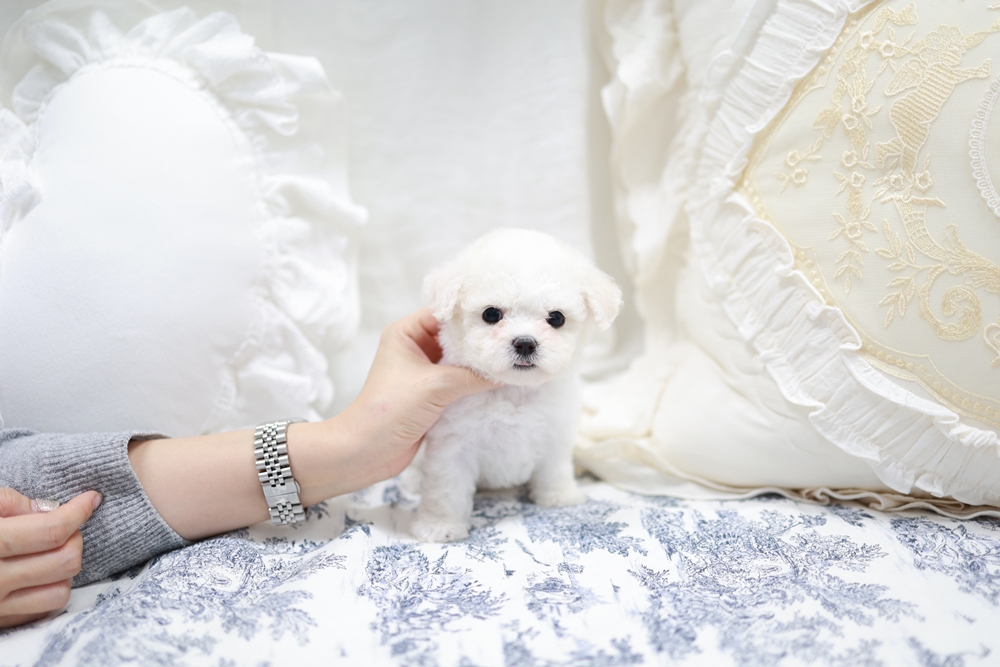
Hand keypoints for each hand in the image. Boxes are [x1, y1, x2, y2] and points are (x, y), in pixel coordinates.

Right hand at [0, 488, 100, 628]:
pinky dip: (50, 589)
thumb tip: (48, 508)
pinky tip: (37, 571)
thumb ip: (7, 502)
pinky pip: (42, 611)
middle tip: (65, 523)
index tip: (91, 498)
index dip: (78, 511)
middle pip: (65, 560)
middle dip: (75, 536)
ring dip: (65, 567)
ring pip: (60, 591)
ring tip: (50, 549)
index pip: (51, 530)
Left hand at [293, 309, 498, 500]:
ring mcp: (424, 371)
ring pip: (460, 359)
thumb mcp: (435, 387)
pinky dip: (477, 381)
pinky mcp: (432, 393)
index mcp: (406, 333)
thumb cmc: (389, 410)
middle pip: (456, 335)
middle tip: (514, 337)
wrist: (367, 452)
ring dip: (481, 362)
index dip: (473, 313)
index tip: (504, 313)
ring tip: (512, 357)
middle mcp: (415, 347)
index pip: (445, 312)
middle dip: (482, 339)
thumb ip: (473, 376)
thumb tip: (508, 369)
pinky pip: (460, 380)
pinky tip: (501, 380)